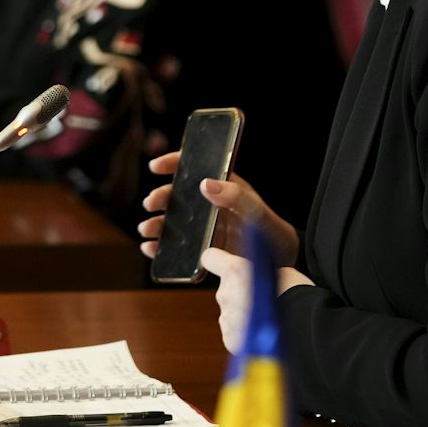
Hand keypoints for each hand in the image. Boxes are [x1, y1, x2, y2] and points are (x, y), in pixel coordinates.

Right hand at [137, 150, 299, 266]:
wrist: (281, 263)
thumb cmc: (272, 231)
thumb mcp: (258, 212)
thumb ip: (236, 197)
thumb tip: (205, 183)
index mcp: (222, 188)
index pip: (194, 168)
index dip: (173, 162)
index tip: (156, 165)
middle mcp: (209, 206)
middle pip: (177, 196)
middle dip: (160, 197)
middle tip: (150, 203)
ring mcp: (203, 228)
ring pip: (172, 222)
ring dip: (155, 223)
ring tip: (146, 229)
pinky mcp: (201, 250)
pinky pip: (176, 248)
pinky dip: (160, 248)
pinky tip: (150, 250)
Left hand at [198, 247, 314, 353]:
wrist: (302, 329)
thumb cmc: (296, 296)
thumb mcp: (280, 272)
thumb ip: (259, 273)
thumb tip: (256, 278)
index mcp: (235, 271)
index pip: (211, 258)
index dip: (218, 260)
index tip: (224, 263)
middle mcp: (225, 294)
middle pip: (226, 290)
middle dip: (241, 294)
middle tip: (265, 301)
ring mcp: (226, 319)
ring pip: (231, 314)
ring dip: (244, 316)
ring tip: (269, 321)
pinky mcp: (230, 340)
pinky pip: (234, 334)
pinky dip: (246, 335)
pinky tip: (266, 335)